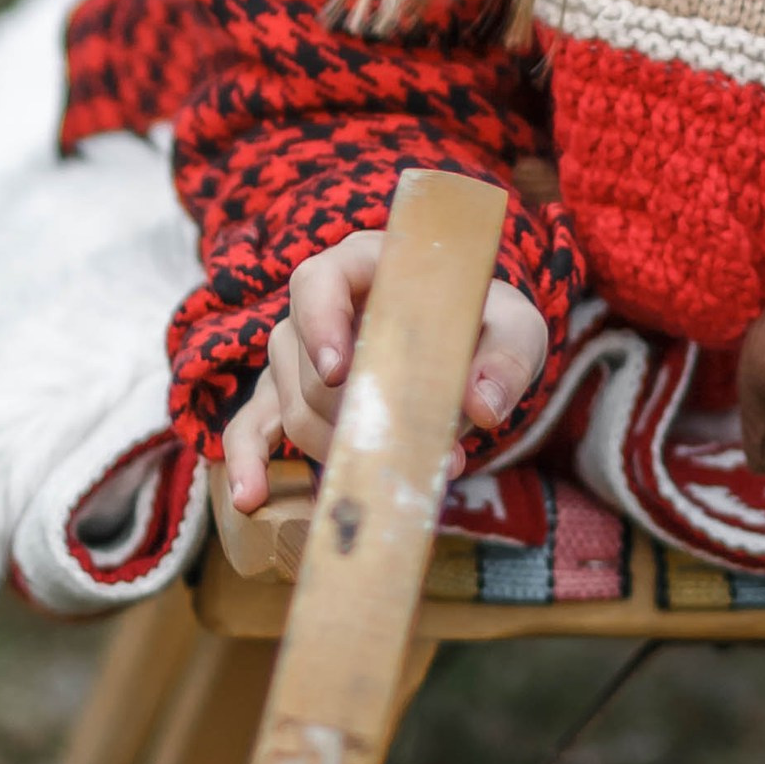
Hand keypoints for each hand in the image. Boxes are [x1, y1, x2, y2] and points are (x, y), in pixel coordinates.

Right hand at [219, 231, 549, 508]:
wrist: (472, 348)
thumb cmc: (485, 325)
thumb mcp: (516, 330)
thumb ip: (507, 360)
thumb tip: (482, 408)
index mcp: (364, 264)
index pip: (318, 282)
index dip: (321, 323)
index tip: (342, 369)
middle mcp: (317, 305)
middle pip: (306, 362)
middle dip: (358, 413)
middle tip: (425, 446)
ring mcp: (295, 354)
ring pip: (292, 405)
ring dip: (341, 446)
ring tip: (395, 473)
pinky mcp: (288, 398)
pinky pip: (250, 427)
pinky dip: (248, 463)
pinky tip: (250, 499)